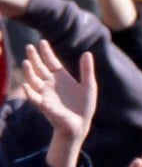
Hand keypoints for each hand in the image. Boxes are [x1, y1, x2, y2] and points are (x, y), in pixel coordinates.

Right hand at [23, 41, 96, 166]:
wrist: (80, 124)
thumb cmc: (84, 105)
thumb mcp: (89, 86)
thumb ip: (87, 70)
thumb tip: (87, 53)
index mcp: (62, 77)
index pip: (51, 62)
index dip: (46, 52)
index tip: (42, 41)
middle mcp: (51, 83)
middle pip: (40, 68)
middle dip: (34, 58)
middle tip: (29, 46)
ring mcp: (46, 93)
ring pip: (33, 80)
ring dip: (29, 72)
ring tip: (27, 62)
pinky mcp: (44, 105)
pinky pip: (34, 97)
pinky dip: (29, 92)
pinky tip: (27, 85)